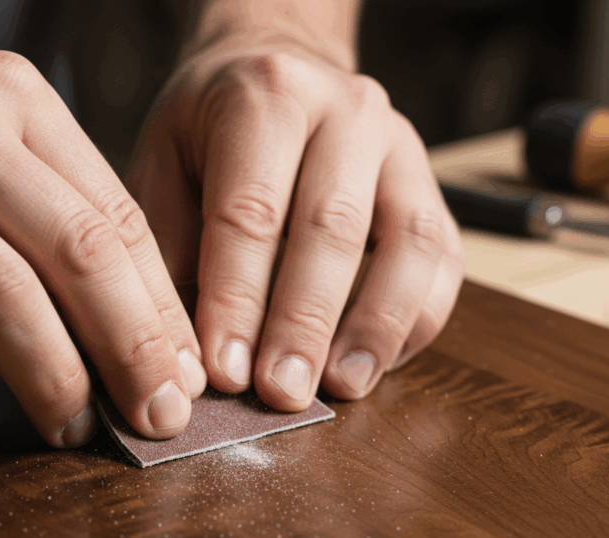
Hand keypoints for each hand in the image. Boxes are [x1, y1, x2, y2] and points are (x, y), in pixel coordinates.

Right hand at [0, 45, 206, 445]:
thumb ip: (54, 208)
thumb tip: (142, 328)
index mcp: (16, 100)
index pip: (119, 220)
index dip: (163, 311)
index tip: (184, 374)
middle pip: (80, 256)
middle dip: (133, 352)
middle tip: (157, 416)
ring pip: (4, 297)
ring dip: (53, 380)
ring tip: (73, 426)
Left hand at [127, 37, 465, 409]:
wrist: (280, 73)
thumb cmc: (214, 132)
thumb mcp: (165, 164)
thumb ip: (171, 245)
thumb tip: (186, 347)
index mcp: (268, 98)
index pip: (251, 213)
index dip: (237, 300)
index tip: (223, 371)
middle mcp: (346, 113)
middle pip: (332, 229)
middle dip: (305, 323)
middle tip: (282, 392)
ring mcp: (401, 148)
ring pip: (409, 244)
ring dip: (376, 327)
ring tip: (343, 387)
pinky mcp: (430, 188)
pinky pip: (443, 259)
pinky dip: (415, 319)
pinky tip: (378, 362)